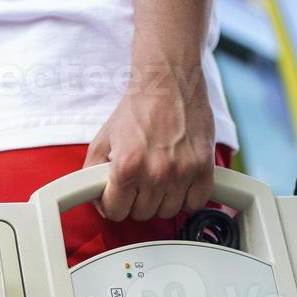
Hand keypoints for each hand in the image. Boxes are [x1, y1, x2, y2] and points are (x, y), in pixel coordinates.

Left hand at [84, 67, 215, 221]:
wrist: (168, 82)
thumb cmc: (138, 108)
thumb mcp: (103, 139)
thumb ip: (92, 172)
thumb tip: (94, 197)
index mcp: (127, 166)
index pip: (116, 212)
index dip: (114, 205)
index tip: (118, 197)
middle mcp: (155, 172)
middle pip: (143, 215)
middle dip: (137, 201)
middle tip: (139, 183)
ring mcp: (182, 172)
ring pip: (169, 212)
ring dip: (162, 201)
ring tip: (159, 180)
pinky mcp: (204, 168)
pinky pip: (195, 204)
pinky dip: (188, 198)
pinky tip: (179, 184)